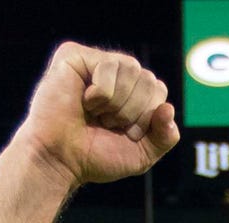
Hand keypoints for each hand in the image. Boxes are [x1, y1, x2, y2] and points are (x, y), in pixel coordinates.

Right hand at [17, 41, 179, 188]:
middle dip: (133, 111)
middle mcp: (115, 73)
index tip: (125, 133)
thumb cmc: (96, 157)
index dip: (147, 118)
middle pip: (149, 79)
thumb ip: (165, 136)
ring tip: (95, 113)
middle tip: (107, 123)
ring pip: (132, 69)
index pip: (159, 91)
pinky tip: (83, 101)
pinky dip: (100, 93)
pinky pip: (108, 66)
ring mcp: (94, 62)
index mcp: (132, 91)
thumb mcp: (142, 154)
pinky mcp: (73, 55)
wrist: (60, 161)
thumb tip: (168, 108)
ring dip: (116, 103)